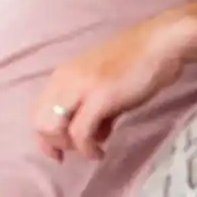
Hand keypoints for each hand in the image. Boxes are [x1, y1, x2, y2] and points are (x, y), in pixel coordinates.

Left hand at [31, 16, 184, 161]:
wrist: (160, 43)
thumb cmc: (136, 63)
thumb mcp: (105, 86)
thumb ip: (94, 109)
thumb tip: (94, 135)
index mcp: (62, 75)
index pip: (37, 109)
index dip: (43, 135)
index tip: (58, 151)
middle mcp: (64, 79)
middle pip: (39, 120)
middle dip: (53, 143)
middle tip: (73, 153)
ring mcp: (80, 87)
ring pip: (53, 127)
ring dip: (69, 146)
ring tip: (92, 150)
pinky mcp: (100, 97)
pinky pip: (80, 132)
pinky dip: (86, 148)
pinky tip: (99, 151)